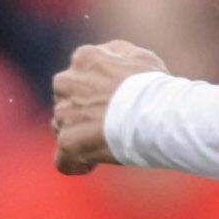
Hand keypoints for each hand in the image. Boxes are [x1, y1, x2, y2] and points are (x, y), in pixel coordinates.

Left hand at [52, 39, 167, 174]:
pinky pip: (63, 160)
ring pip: (61, 129)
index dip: (92, 94)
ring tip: (106, 142)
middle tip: (107, 125)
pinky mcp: (67, 142)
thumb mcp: (140, 56)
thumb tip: (107, 58)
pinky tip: (92, 163)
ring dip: (79, 137)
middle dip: (80, 115)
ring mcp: (63, 113)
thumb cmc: (154, 87)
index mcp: (84, 58)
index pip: (77, 77)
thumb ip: (116, 54)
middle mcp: (66, 82)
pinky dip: (76, 164)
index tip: (111, 104)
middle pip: (64, 102)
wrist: (157, 115)